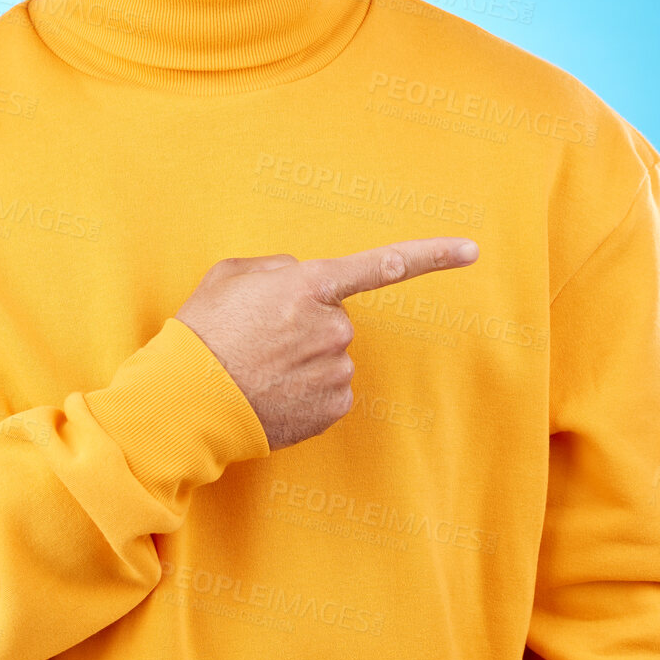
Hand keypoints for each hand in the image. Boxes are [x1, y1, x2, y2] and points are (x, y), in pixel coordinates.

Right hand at [175, 238, 479, 449]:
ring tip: (258, 368)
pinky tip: (272, 392)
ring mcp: (336, 370)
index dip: (432, 255)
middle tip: (260, 338)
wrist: (187, 400)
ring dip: (304, 360)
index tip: (472, 251)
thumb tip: (300, 281)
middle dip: (307, 325)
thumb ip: (277, 268)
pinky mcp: (333, 408)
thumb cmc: (203, 331)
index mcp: (311, 286)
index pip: (383, 265)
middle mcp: (333, 327)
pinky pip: (331, 390)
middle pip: (336, 319)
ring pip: (332, 356)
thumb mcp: (230, 275)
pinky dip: (307, 391)